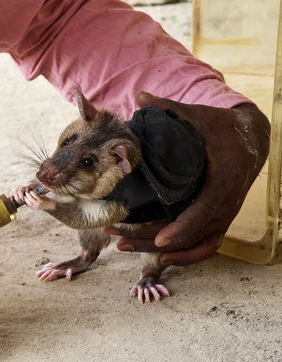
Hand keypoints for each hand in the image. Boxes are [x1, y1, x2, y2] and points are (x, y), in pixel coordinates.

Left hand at [107, 92, 269, 265]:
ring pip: (196, 245)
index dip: (182, 229)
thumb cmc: (219, 128)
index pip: (203, 212)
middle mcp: (226, 203)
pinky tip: (159, 258)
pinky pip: (206, 246)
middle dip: (153, 240)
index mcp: (222, 180)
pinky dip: (186, 257)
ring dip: (162, 251)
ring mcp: (224, 215)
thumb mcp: (197, 116)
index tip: (160, 241)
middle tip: (118, 238)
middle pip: (192, 234)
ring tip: (124, 246)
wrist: (250, 139)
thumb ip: (169, 109)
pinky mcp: (219, 220)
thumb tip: (140, 96)